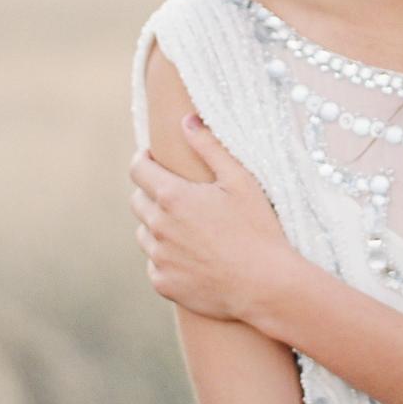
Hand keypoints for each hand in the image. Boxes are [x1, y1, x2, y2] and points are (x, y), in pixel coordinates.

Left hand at [129, 115, 291, 322]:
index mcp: (172, 197)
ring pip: (144, 233)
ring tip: (188, 226)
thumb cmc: (257, 227)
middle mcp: (158, 227)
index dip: (142, 159)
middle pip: (138, 201)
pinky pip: (154, 263)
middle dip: (151, 191)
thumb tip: (186, 120)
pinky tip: (192, 254)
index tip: (151, 157)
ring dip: (158, 225)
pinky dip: (166, 256)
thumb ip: (209, 146)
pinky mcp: (164, 283)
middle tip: (178, 193)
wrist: (264, 283)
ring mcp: (159, 258)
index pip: (138, 170)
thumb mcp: (240, 179)